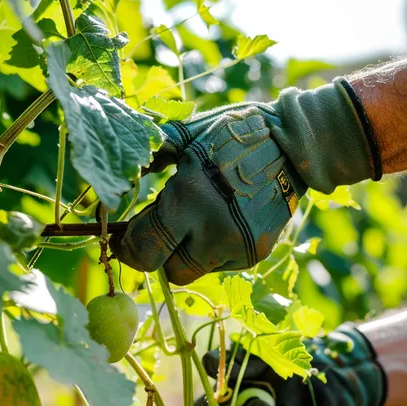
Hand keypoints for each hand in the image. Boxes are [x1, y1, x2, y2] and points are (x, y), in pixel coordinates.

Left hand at [111, 79, 379, 284]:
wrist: (294, 144)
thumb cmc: (231, 134)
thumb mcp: (186, 137)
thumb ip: (149, 159)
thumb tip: (112, 183)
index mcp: (188, 198)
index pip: (143, 249)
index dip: (127, 248)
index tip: (123, 240)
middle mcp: (213, 230)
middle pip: (167, 271)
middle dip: (158, 255)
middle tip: (157, 234)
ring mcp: (238, 246)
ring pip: (194, 270)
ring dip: (186, 252)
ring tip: (195, 220)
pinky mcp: (256, 254)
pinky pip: (219, 264)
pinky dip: (212, 249)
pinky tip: (222, 219)